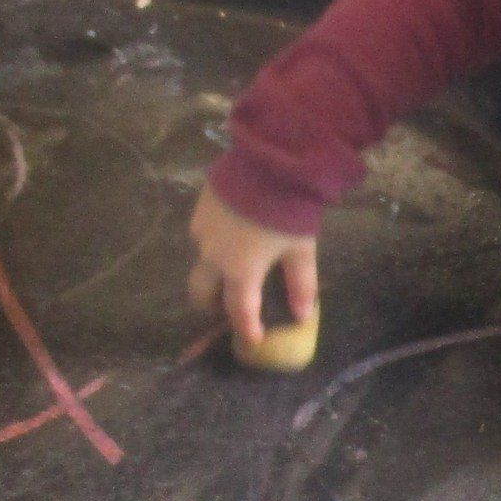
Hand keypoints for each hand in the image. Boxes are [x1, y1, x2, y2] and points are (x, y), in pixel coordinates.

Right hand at [187, 183, 317, 347]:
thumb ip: (301, 284)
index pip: (239, 312)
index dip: (245, 329)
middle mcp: (213, 256)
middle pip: (201, 292)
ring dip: (213, 271)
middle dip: (210, 305)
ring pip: (200, 261)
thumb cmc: (289, 209)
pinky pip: (202, 235)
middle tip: (225, 306)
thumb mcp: (301, 250)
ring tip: (234, 263)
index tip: (250, 340)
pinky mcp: (198, 209)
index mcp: (240, 271)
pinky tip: (233, 231)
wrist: (269, 160)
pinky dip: (214, 242)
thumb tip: (302, 315)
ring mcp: (201, 231)